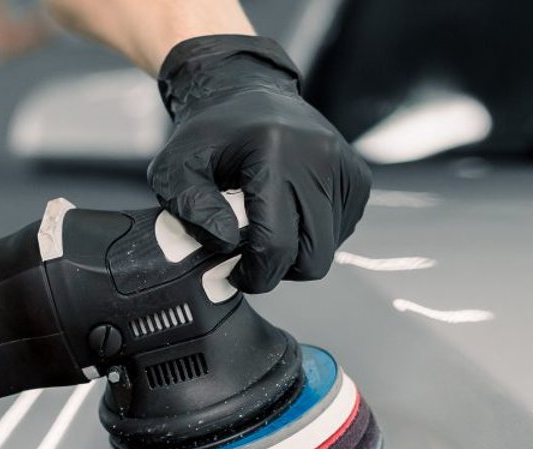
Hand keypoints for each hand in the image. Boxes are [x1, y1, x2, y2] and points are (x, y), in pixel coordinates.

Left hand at [149, 35, 370, 293]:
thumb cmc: (208, 136)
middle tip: (251, 254)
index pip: (276, 244)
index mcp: (274, 154)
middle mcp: (319, 158)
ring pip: (329, 249)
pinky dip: (315, 234)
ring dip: (297, 252)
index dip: (254, 274)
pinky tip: (290, 212)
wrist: (245, 91)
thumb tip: (227, 244)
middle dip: (279, 269)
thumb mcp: (175, 168)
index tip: (235, 272)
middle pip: (313, 257)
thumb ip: (191, 209)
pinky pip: (341, 231)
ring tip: (268, 226)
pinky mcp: (357, 176)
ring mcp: (345, 167)